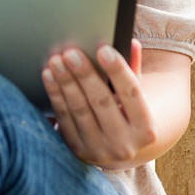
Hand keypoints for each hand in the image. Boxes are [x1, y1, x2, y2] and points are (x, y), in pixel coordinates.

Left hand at [42, 40, 157, 169]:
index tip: (102, 49)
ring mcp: (99, 151)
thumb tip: (131, 43)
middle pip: (102, 102)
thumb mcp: (136, 96)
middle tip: (71, 52)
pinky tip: (49, 75)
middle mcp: (125, 144)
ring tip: (57, 60)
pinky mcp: (77, 151)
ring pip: (79, 110)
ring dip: (66, 82)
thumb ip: (133, 69)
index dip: (117, 70)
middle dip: (85, 75)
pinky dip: (55, 95)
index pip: (132, 93)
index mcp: (146, 129)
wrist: (117, 148)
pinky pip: (63, 118)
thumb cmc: (127, 113)